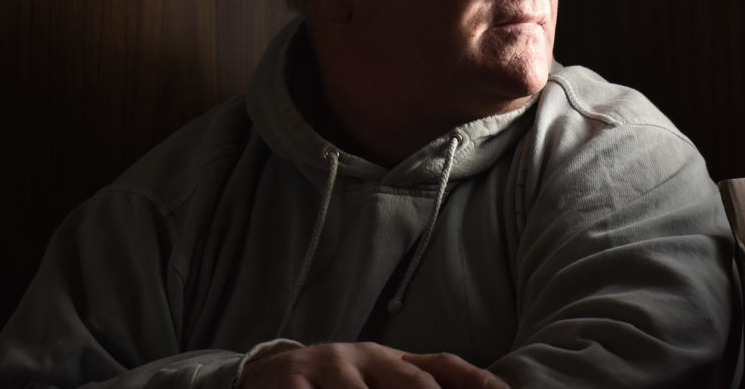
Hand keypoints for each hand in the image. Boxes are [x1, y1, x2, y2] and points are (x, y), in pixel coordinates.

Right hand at [239, 341, 509, 387]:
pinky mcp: (291, 383)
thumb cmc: (337, 386)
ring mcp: (329, 368)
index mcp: (393, 360)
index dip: (477, 382)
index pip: (443, 366)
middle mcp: (366, 358)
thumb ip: (419, 382)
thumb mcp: (377, 382)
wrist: (268, 374)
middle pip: (415, 382)